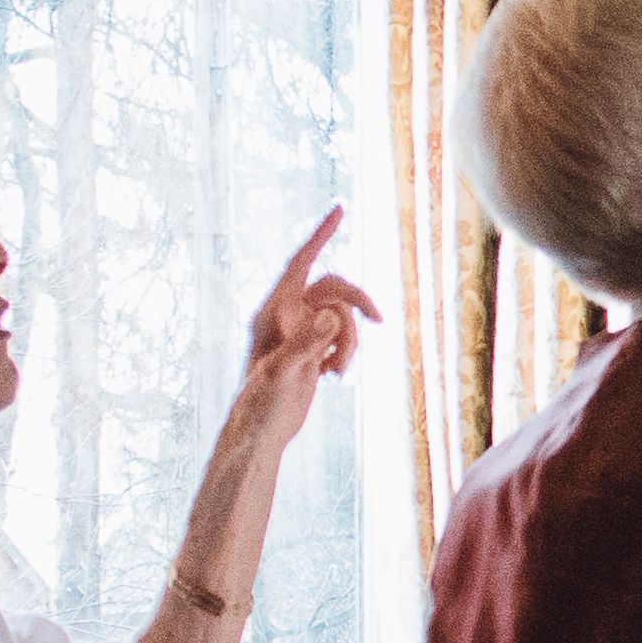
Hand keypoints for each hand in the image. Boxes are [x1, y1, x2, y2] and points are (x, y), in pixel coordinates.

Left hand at [233, 206, 379, 437]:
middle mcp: (287, 315)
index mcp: (273, 310)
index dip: (320, 235)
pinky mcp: (313, 350)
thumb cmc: (260, 403)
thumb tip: (331, 316)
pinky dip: (346, 353)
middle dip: (358, 305)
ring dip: (351, 342)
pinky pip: (343, 336)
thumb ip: (306, 342)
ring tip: (338, 372)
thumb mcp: (282, 373)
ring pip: (343, 318)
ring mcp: (301, 332)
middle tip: (381, 321)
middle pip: (334, 290)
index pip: (300, 262)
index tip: (340, 209)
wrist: (262, 433)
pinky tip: (331, 376)